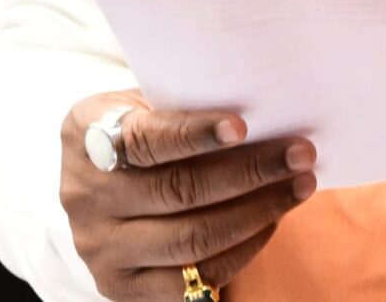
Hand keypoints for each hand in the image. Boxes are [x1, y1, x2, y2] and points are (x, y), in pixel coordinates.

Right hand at [58, 91, 316, 298]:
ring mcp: (101, 248)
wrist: (102, 184)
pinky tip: (271, 221)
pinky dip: (242, 249)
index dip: (194, 133)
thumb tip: (265, 105)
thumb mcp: (143, 103)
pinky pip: (195, 277)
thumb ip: (183, 104)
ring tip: (299, 185)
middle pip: (178, 191)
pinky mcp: (122, 286)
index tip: (243, 126)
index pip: (145, 139)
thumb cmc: (141, 128)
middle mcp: (85, 197)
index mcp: (85, 135)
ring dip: (258, 213)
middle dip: (249, 172)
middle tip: (300, 154)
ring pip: (192, 239)